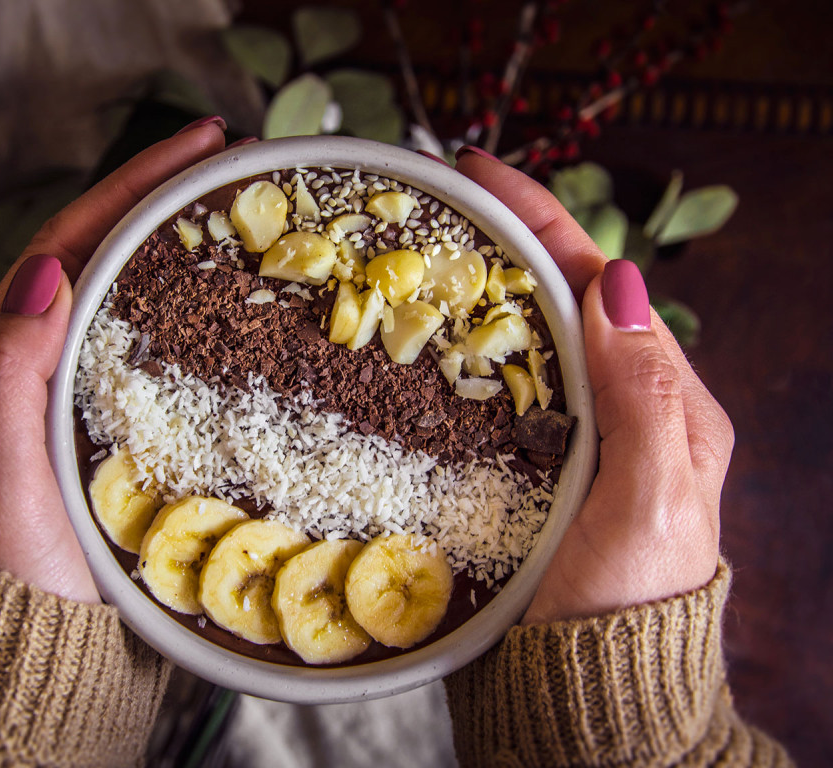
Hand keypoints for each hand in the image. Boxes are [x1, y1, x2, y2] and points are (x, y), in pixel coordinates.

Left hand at [0, 118, 228, 602]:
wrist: (28, 643)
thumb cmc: (7, 562)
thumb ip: (5, 372)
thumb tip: (50, 268)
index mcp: (14, 353)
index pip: (74, 241)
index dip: (134, 186)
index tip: (202, 145)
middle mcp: (55, 364)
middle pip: (115, 258)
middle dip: (173, 205)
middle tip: (242, 170)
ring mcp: (100, 398)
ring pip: (149, 305)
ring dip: (197, 258)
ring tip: (259, 227)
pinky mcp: (137, 435)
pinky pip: (176, 361)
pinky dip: (214, 329)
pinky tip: (256, 324)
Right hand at [454, 147, 733, 622]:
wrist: (591, 695)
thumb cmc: (626, 608)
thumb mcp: (651, 501)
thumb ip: (644, 396)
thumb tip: (618, 281)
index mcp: (666, 403)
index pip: (600, 284)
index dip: (541, 218)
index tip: (479, 170)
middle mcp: (623, 410)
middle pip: (561, 299)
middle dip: (505, 239)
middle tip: (438, 200)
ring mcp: (574, 439)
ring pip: (526, 342)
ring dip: (478, 290)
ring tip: (420, 253)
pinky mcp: (531, 470)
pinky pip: (497, 393)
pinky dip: (461, 355)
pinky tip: (421, 343)